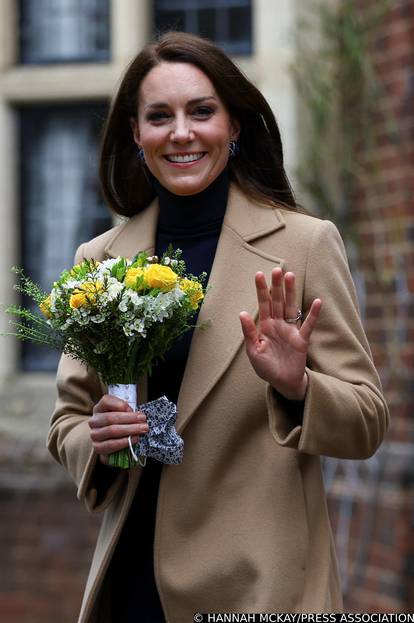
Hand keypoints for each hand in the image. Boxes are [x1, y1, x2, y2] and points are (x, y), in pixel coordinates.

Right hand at [89, 395, 148, 464]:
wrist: (112, 441)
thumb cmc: (119, 423)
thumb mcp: (122, 413)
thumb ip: (126, 410)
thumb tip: (135, 414)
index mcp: (99, 408)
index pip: (106, 401)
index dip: (120, 404)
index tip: (132, 409)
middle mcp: (94, 421)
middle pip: (110, 418)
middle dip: (129, 418)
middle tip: (142, 419)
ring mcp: (94, 435)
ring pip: (111, 431)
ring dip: (129, 430)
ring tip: (142, 429)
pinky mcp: (97, 447)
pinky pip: (111, 445)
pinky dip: (124, 442)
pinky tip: (134, 439)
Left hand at [239, 268, 321, 400]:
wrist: (282, 383)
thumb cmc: (266, 367)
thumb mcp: (253, 350)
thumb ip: (249, 332)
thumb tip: (242, 313)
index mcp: (265, 326)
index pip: (263, 304)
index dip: (261, 290)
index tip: (259, 275)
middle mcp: (278, 324)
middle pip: (277, 301)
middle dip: (277, 286)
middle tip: (277, 269)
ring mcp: (290, 330)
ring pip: (291, 307)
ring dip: (291, 293)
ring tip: (291, 276)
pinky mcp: (302, 340)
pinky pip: (308, 325)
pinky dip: (313, 314)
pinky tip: (318, 301)